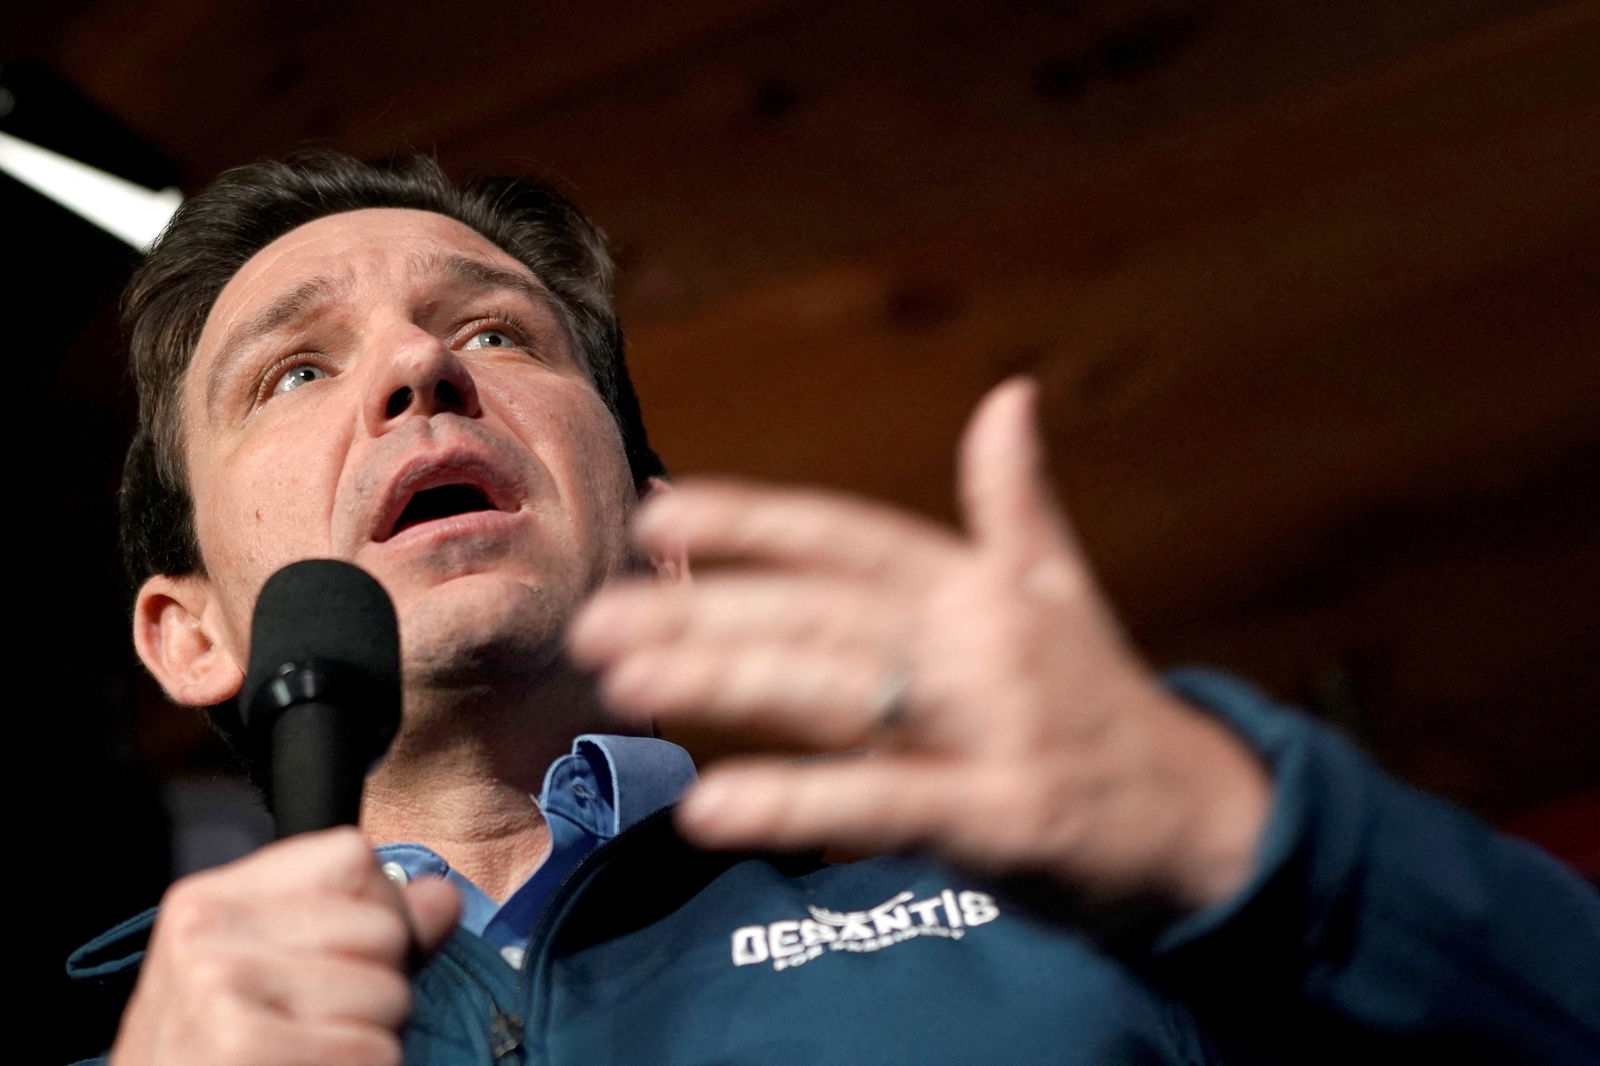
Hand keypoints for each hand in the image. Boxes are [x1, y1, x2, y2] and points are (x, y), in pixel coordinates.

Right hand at [110, 827, 459, 1065]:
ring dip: (367, 1040)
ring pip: (388, 993)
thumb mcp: (270, 983)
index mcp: (210, 900)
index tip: (330, 968)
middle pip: (383, 929)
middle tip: (309, 1030)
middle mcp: (205, 930)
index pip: (353, 858)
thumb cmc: (217, 1062)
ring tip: (303, 1055)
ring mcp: (218, 987)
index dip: (372, 916)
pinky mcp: (239, 1046)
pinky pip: (373, 1052)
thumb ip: (362, 930)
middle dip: (373, 988)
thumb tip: (440, 895)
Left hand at [570, 379, 1269, 913]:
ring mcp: (995, 725)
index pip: (849, 534)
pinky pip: (884, 801)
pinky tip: (710, 805)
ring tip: (627, 684)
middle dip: (701, 609)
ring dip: (726, 683)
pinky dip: (796, 801)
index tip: (658, 511)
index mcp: (980, 584)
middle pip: (819, 610)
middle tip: (596, 618)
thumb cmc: (1104, 703)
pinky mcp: (1006, 816)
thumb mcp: (1062, 593)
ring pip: (838, 690)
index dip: (752, 518)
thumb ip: (1017, 502)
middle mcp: (982, 639)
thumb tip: (1009, 397)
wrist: (1205, 820)